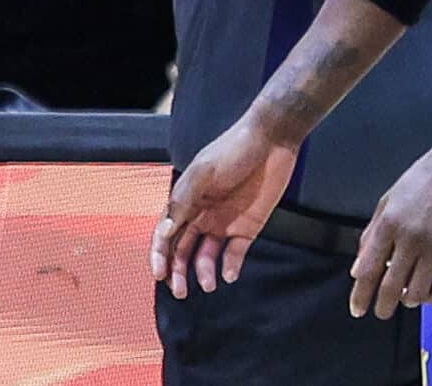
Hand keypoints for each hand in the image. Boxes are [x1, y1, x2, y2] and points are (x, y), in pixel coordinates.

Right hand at [153, 115, 299, 296]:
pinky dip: (230, 267)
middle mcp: (201, 215)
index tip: (159, 275)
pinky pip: (234, 254)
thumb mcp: (203, 173)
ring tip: (208, 285)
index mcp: (186, 201)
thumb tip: (163, 232)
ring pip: (206, 256)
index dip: (159, 256)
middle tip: (180, 291)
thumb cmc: (232, 150)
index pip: (166, 234)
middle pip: (183, 250)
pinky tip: (229, 275)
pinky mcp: (247, 228)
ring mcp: (224, 222)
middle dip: (178, 272)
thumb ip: (182, 203)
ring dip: (203, 272)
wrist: (272, 140)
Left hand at [349, 128, 431, 317]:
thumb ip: (372, 234)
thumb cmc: (425, 176)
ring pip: (417, 292)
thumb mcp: (389, 199)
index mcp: (390, 223)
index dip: (360, 294)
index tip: (357, 309)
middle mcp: (412, 238)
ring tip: (406, 296)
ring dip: (408, 299)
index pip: (369, 269)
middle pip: (391, 287)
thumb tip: (358, 268)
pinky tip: (426, 292)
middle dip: (383, 306)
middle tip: (380, 312)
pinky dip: (431, 296)